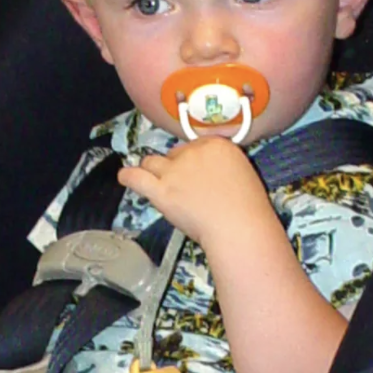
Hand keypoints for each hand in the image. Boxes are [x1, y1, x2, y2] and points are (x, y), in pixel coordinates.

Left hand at [116, 137, 277, 248]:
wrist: (239, 228)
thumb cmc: (247, 209)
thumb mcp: (241, 175)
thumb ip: (221, 168)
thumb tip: (207, 174)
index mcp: (216, 145)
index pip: (193, 145)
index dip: (191, 159)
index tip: (194, 172)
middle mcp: (192, 152)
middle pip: (173, 154)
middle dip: (174, 167)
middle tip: (183, 187)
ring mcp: (174, 171)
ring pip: (152, 162)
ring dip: (152, 170)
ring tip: (153, 180)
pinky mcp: (161, 190)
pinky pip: (136, 177)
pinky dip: (128, 176)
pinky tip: (124, 177)